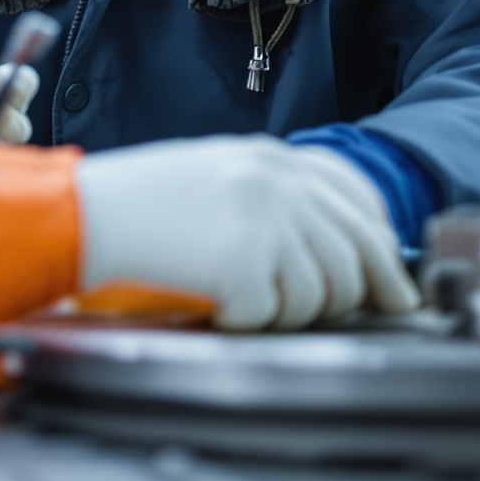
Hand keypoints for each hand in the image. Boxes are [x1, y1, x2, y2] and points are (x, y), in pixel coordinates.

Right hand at [75, 138, 419, 329]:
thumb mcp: (221, 178)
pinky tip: (217, 304)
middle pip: (357, 253)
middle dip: (362, 295)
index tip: (392, 286)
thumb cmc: (144, 204)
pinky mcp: (244, 262)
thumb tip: (340, 255)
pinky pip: (275, 316)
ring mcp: (265, 220)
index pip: (359, 204)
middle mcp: (279, 182)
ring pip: (324, 293)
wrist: (87, 213)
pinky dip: (248, 321)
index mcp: (275, 159)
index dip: (382, 250)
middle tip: (362, 317)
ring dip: (292, 312)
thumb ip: (280, 202)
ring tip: (248, 301)